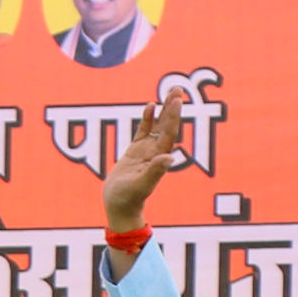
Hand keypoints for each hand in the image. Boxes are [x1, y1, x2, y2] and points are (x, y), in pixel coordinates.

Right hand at [101, 88, 189, 235]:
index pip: (169, 133)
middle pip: (167, 125)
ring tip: (170, 92)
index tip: (177, 100)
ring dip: (164, 110)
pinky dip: (147, 119)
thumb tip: (170, 157)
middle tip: (178, 89)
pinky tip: (150, 105)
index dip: (173, 116)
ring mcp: (146, 151)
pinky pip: (143, 131)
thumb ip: (155, 171)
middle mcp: (155, 152)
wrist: (119, 207)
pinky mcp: (134, 152)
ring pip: (157, 126)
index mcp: (159, 158)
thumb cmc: (128, 199)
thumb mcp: (140, 185)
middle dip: (172, 107)